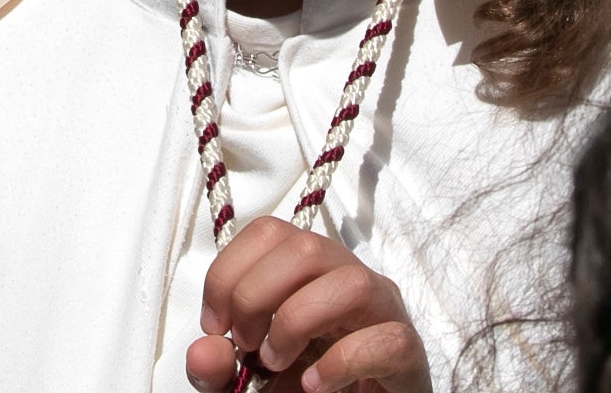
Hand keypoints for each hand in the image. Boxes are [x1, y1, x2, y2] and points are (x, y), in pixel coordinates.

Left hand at [186, 221, 431, 392]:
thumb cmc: (302, 386)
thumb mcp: (247, 377)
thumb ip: (219, 366)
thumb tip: (203, 352)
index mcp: (309, 271)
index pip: (269, 232)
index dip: (229, 272)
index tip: (215, 325)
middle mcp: (348, 277)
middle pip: (305, 247)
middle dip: (257, 295)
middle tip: (247, 344)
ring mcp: (384, 311)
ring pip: (351, 282)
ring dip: (298, 321)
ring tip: (277, 361)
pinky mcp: (406, 352)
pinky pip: (386, 340)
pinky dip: (340, 363)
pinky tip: (314, 385)